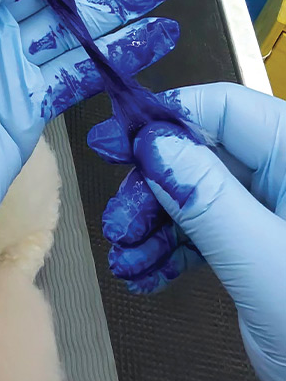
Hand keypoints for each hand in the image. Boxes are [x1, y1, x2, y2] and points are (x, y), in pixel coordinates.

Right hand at [89, 83, 285, 380]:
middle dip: (153, 186)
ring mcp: (279, 213)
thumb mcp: (266, 265)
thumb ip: (208, 199)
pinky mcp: (267, 247)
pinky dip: (175, 248)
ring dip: (156, 224)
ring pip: (201, 193)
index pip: (225, 108)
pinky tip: (146, 272)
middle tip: (117, 224)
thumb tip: (152, 144)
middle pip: (204, 152)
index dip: (164, 119)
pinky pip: (211, 230)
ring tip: (127, 260)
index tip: (112, 142)